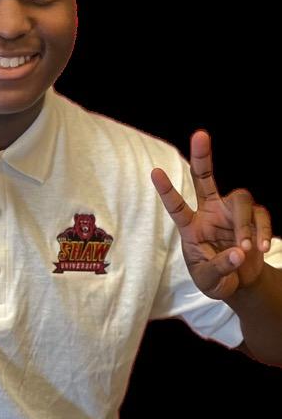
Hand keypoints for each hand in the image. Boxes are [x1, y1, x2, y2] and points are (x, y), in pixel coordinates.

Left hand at [150, 129, 271, 300]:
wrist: (238, 284)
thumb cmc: (214, 278)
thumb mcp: (209, 282)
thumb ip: (220, 268)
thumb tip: (238, 253)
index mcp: (191, 226)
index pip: (176, 206)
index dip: (166, 190)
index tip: (155, 172)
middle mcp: (209, 212)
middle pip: (204, 177)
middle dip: (202, 156)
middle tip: (200, 134)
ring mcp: (231, 213)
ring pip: (240, 199)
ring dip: (245, 224)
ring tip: (246, 248)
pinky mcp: (253, 220)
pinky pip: (261, 215)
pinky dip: (264, 231)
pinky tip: (262, 248)